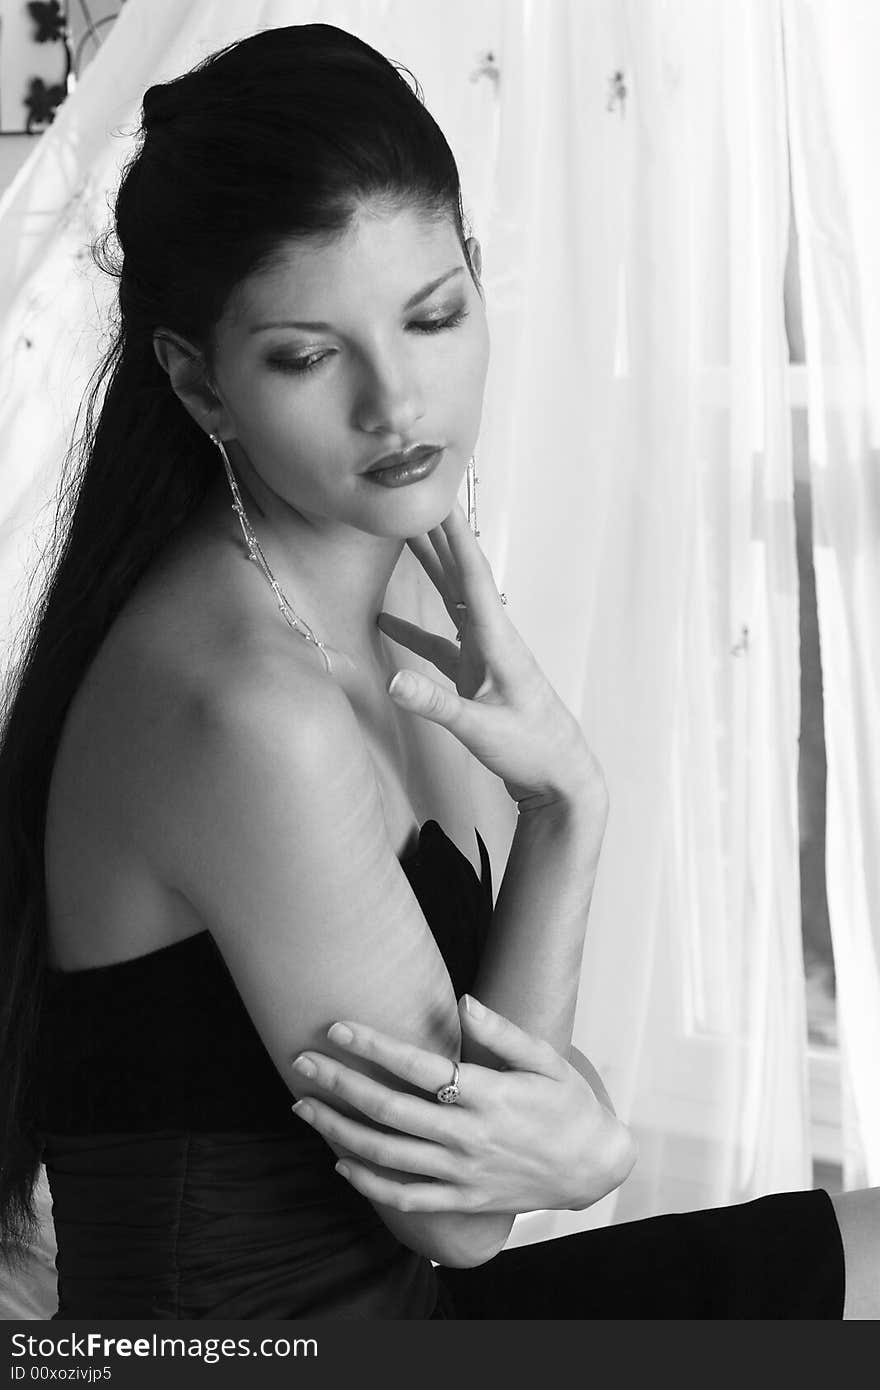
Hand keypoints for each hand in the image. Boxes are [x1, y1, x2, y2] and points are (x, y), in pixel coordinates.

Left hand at [289, 996, 636, 1214]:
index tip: (337, 1027)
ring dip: (338, 1130)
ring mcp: (462, 1173)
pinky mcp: (462, 1200)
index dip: (373, 1046)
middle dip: (339, 1084)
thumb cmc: (567, 1105)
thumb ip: (502, 1032)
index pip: (418, 1066)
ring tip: (304, 1107)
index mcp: (488, 1094)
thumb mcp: (546, 1061)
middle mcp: (468, 1135)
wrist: (593, 1167)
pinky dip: (368, 1182)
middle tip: (301, 1062)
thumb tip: (463, 1000)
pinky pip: (404, 1196)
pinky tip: (341, 1161)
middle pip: (389, 1110)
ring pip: (386, 1155)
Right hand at [377, 501, 605, 809]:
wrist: (561, 776)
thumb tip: (392, 680)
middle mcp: (492, 640)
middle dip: (437, 537)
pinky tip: (387, 619)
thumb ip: (435, 704)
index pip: (471, 577)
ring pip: (450, 601)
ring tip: (403, 538)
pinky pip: (439, 641)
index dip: (454, 535)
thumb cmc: (531, 751)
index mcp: (497, 642)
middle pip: (459, 577)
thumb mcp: (479, 729)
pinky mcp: (476, 676)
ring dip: (428, 569)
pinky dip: (414, 628)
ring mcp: (485, 656)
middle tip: (415, 499)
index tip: (438, 498)